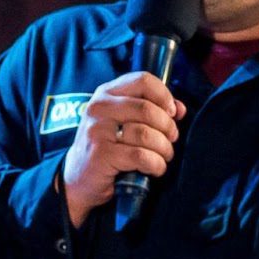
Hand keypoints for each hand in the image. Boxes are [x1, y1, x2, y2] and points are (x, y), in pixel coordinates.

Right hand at [62, 71, 186, 227]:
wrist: (78, 178)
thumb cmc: (107, 147)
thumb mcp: (123, 121)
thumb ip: (151, 110)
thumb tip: (179, 109)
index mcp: (106, 94)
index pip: (142, 80)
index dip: (164, 96)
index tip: (171, 113)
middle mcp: (99, 108)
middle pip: (147, 109)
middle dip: (167, 128)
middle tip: (170, 140)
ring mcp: (97, 130)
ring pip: (146, 134)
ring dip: (163, 149)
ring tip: (162, 156)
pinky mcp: (101, 154)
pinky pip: (141, 156)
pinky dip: (155, 164)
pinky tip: (154, 168)